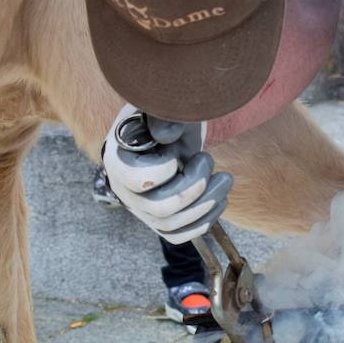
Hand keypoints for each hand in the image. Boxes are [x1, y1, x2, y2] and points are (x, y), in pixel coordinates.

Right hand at [102, 104, 231, 243]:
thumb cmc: (168, 114)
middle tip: (208, 160)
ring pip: (172, 225)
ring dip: (207, 205)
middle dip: (195, 188)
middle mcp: (125, 190)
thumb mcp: (166, 107)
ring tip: (225, 179)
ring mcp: (142, 209)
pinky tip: (220, 199)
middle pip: (160, 209)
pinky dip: (204, 222)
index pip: (138, 181)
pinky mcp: (160, 220)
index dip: (165, 170)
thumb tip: (165, 135)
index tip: (176, 150)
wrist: (174, 129)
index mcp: (118, 161)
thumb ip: (164, 115)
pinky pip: (179, 235)